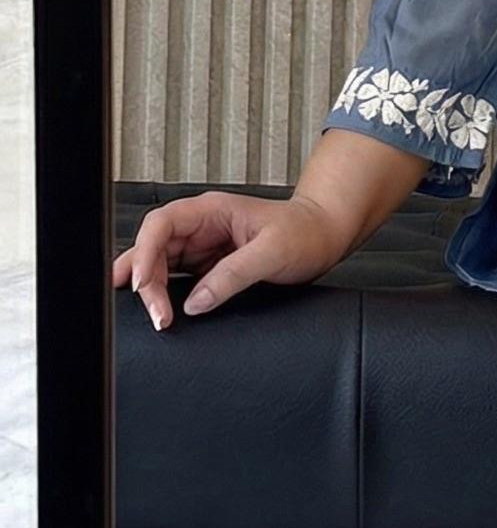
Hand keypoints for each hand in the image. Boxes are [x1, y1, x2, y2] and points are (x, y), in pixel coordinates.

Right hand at [111, 188, 357, 329]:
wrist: (325, 236)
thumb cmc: (305, 232)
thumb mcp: (271, 253)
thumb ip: (232, 276)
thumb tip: (196, 302)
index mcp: (210, 210)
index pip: (161, 225)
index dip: (143, 252)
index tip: (141, 283)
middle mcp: (201, 225)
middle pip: (153, 248)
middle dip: (145, 280)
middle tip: (157, 315)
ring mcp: (203, 245)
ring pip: (160, 264)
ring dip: (152, 289)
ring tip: (156, 317)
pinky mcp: (209, 264)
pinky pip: (177, 277)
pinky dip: (165, 293)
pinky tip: (161, 309)